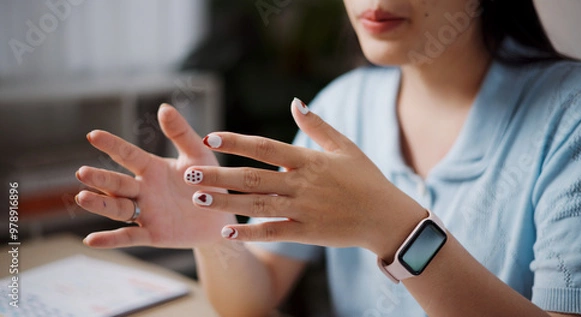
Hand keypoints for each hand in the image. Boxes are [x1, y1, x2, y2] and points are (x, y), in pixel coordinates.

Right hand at [76, 104, 234, 248]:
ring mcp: (146, 213)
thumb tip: (164, 107)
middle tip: (82, 172)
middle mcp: (144, 190)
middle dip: (100, 178)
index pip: (128, 155)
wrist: (221, 216)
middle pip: (118, 183)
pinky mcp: (153, 234)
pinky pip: (129, 237)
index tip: (93, 135)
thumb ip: (181, 133)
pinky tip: (91, 240)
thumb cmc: (209, 182)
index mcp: (152, 168)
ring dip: (100, 204)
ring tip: (82, 197)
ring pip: (118, 208)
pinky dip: (111, 239)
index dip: (112, 145)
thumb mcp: (198, 155)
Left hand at [183, 99, 426, 258]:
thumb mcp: (345, 147)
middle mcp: (302, 183)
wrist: (386, 217)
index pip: (265, 148)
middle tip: (190, 172)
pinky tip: (228, 231)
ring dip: (226, 202)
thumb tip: (295, 102)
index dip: (237, 142)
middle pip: (254, 178)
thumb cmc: (366, 179)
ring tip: (199, 197)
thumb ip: (318, 125)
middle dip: (220, 175)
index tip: (210, 137)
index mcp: (309, 160)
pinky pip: (274, 231)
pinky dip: (251, 232)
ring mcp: (304, 209)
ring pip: (257, 205)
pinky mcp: (307, 232)